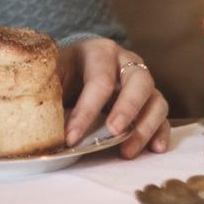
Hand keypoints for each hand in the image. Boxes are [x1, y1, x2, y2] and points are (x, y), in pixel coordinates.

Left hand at [59, 37, 169, 158]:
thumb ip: (48, 89)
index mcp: (99, 52)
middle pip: (138, 82)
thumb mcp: (54, 72)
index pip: (99, 81)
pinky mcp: (151, 101)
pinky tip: (156, 149)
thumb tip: (40, 124)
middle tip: (114, 131)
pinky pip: (163, 115)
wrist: (79, 64)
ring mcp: (143, 82)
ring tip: (128, 151)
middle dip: (127, 108)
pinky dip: (162, 132)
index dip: (86, 111)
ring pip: (156, 100)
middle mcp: (127, 63)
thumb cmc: (65, 70)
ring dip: (145, 127)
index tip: (72, 137)